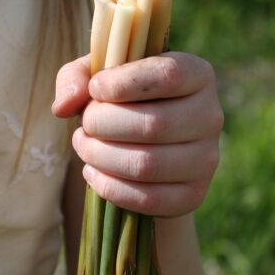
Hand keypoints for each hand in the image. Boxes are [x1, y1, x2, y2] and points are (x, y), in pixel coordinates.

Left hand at [52, 52, 222, 216]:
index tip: (95, 88)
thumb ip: (76, 78)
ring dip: (101, 156)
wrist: (146, 146)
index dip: (123, 83)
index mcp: (196, 74)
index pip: (168, 75)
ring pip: (147, 164)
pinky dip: (110, 187)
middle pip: (153, 124)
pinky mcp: (194, 195)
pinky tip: (93, 172)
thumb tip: (64, 106)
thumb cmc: (121, 101)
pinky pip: (148, 199)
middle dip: (103, 124)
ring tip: (84, 145)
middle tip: (85, 123)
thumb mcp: (99, 78)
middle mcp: (210, 116)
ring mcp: (207, 159)